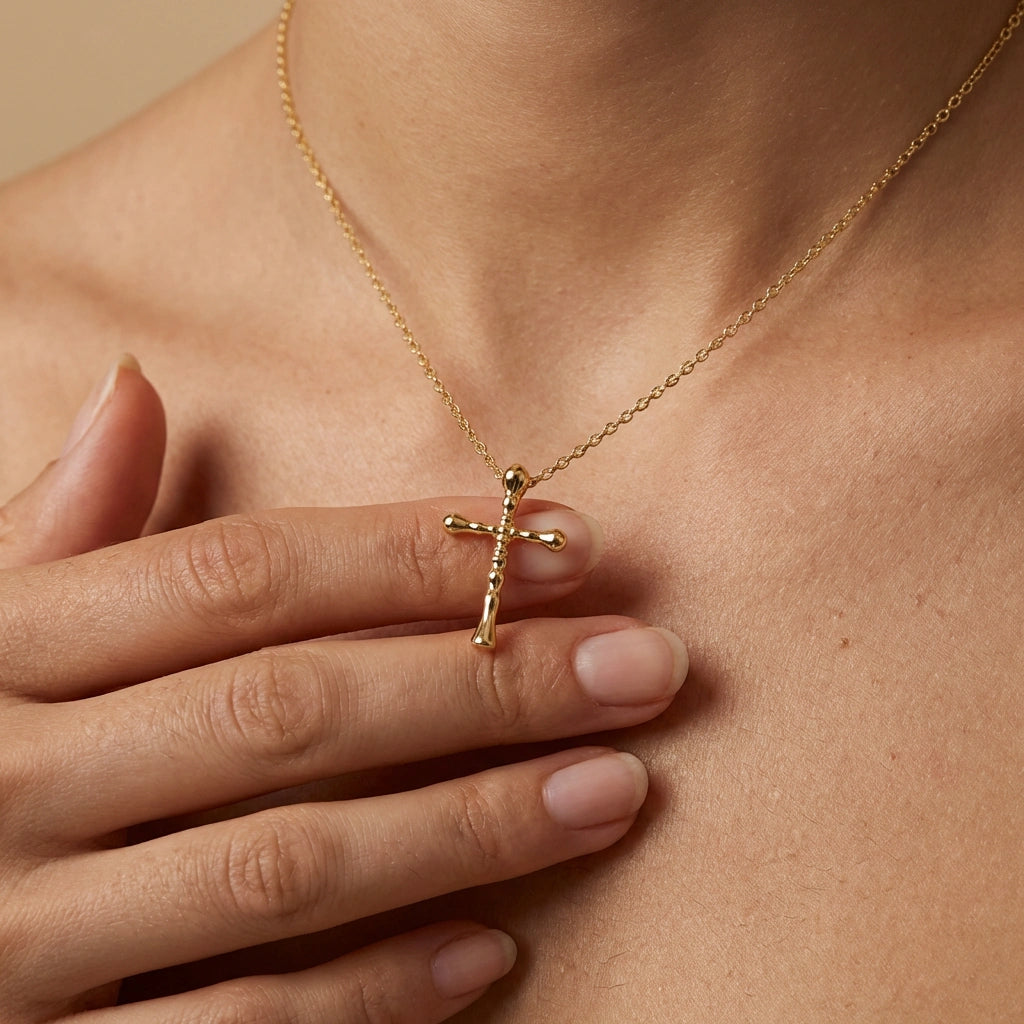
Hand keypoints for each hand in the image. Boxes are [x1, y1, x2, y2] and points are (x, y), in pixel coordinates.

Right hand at [0, 359, 687, 1022]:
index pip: (239, 578)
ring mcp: (24, 936)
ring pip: (286, 868)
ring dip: (470, 828)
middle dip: (483, 683)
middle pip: (292, 711)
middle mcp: (10, 781)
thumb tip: (136, 384)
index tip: (561, 542)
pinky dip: (372, 996)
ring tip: (613, 789)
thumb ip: (60, 529)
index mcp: (1, 652)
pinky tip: (497, 951)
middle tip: (643, 666)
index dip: (408, 555)